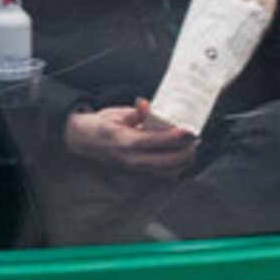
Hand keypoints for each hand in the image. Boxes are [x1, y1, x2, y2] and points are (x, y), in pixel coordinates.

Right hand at [65, 102, 196, 175]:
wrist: (83, 141)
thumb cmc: (100, 125)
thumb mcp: (115, 114)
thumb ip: (135, 112)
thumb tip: (147, 104)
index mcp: (122, 140)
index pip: (150, 141)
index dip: (170, 137)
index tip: (186, 131)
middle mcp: (129, 158)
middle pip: (164, 161)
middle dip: (184, 152)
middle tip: (196, 140)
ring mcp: (135, 168)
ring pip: (167, 171)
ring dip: (184, 161)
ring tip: (193, 149)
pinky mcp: (138, 173)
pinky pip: (163, 175)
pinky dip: (177, 168)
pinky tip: (185, 159)